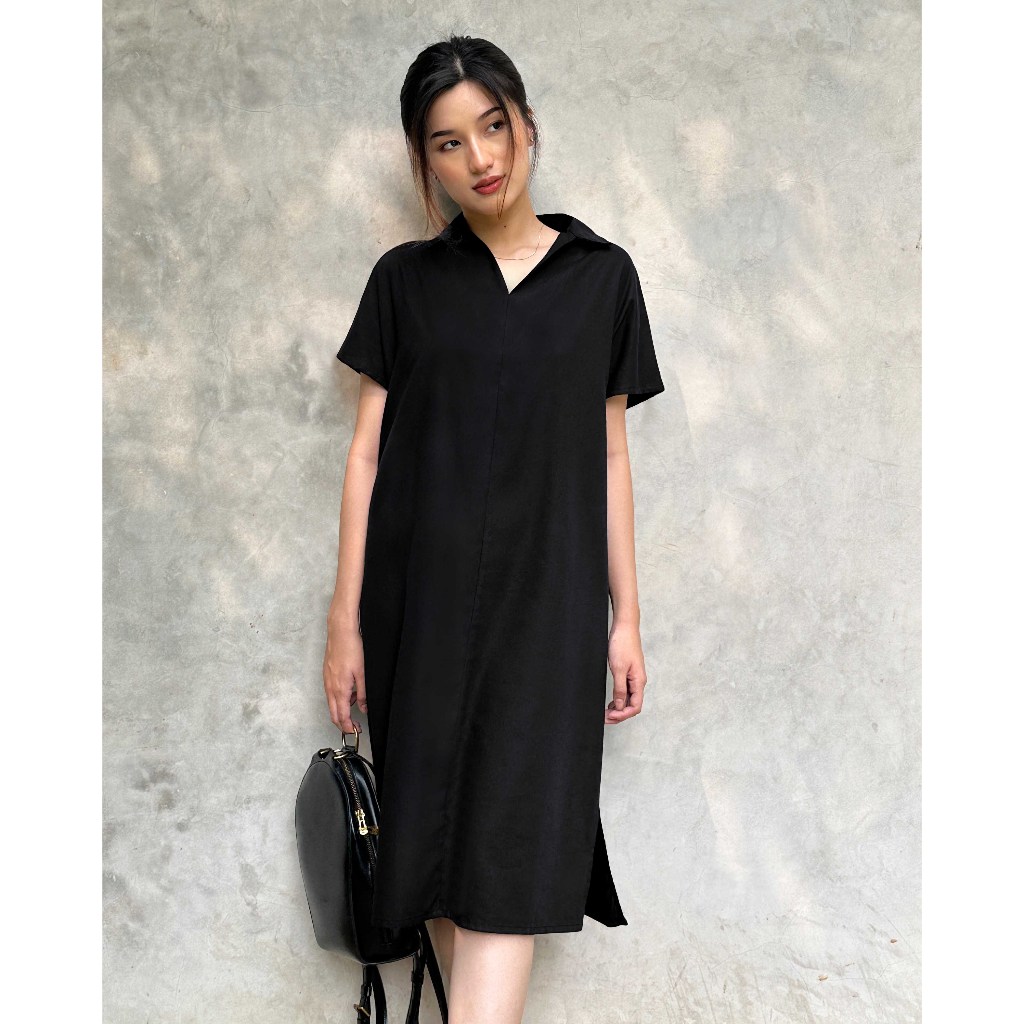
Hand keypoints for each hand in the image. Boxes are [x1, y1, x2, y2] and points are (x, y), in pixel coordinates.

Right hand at [323, 621, 366, 737]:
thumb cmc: (351, 648)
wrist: (340, 631)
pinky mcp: (327, 674)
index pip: (342, 716)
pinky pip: (331, 693)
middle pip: (334, 714)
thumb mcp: (362, 673)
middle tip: (354, 728)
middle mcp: (330, 687)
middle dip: (343, 724)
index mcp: (340, 689)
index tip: (355, 732)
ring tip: (356, 706)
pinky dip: (340, 698)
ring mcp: (327, 680)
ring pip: (332, 703)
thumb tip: (363, 708)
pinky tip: (350, 692)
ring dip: (342, 710)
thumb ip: (363, 693)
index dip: (348, 727)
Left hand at [605, 623, 646, 724]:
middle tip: (605, 718)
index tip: (610, 716)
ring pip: (629, 699)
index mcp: (639, 681)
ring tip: (606, 713)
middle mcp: (638, 681)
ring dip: (619, 708)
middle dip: (619, 715)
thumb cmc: (623, 644)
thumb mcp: (618, 668)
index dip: (623, 715)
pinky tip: (611, 702)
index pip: (635, 707)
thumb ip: (619, 689)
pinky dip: (618, 699)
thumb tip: (620, 706)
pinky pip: (626, 691)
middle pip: (632, 705)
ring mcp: (634, 677)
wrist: (624, 627)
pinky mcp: (629, 672)